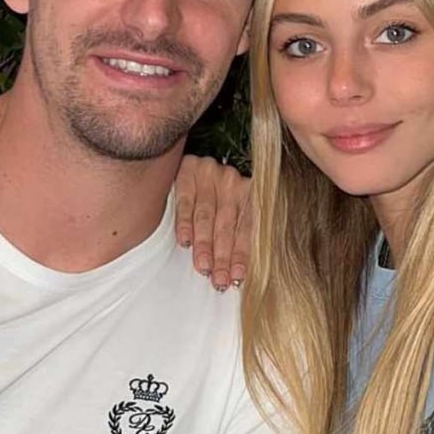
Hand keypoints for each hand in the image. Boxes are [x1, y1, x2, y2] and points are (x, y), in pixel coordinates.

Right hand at [174, 156, 250, 291]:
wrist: (184, 153)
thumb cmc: (216, 190)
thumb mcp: (234, 204)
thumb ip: (237, 230)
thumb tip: (238, 271)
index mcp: (249, 192)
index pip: (247, 228)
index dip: (242, 254)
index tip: (237, 277)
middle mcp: (232, 182)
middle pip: (227, 225)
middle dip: (223, 256)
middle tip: (218, 280)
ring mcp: (210, 174)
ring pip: (207, 216)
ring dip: (205, 245)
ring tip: (203, 267)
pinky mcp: (188, 170)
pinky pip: (186, 202)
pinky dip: (185, 224)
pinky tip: (185, 242)